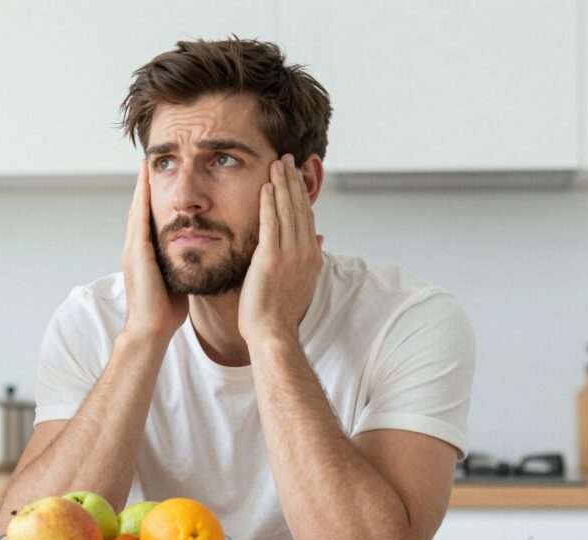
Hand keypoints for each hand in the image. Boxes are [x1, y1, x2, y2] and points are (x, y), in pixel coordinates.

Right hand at [120, 162, 188, 341]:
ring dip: (142, 186)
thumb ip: (181, 264)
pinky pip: (139, 218)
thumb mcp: (176, 279)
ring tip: (146, 164)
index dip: (153, 198)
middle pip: (140, 209)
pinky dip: (142, 199)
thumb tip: (197, 256)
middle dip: (144, 186)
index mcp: (145, 254)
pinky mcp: (136, 252)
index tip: (161, 179)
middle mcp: (135, 248)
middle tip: (149, 162)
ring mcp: (133, 249)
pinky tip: (147, 182)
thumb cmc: (166, 311)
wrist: (151, 329)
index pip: (149, 219)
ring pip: (137, 209)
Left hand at [238, 154, 323, 343]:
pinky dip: (270, 203)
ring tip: (278, 163)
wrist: (273, 333)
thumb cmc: (280, 313)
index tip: (296, 175)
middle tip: (287, 158)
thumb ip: (310, 258)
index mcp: (312, 256)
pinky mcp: (271, 258)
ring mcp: (290, 254)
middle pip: (300, 207)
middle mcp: (306, 251)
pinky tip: (266, 186)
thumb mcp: (301, 282)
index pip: (308, 217)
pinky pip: (271, 223)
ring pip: (288, 210)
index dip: (302, 193)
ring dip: (282, 184)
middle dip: (294, 181)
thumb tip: (320, 238)